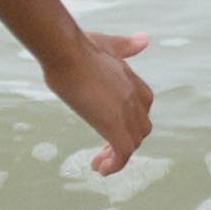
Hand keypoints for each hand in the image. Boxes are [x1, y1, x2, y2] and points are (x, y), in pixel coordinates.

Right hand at [43, 30, 153, 172]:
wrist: (66, 51)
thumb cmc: (78, 45)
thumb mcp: (107, 44)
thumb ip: (126, 46)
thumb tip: (144, 40)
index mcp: (133, 81)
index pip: (142, 107)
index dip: (130, 121)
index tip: (109, 126)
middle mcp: (135, 99)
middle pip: (140, 129)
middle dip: (124, 140)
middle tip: (103, 151)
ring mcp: (126, 113)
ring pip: (133, 142)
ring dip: (117, 156)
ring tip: (98, 163)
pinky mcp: (113, 125)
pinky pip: (123, 153)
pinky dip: (116, 164)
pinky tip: (101, 169)